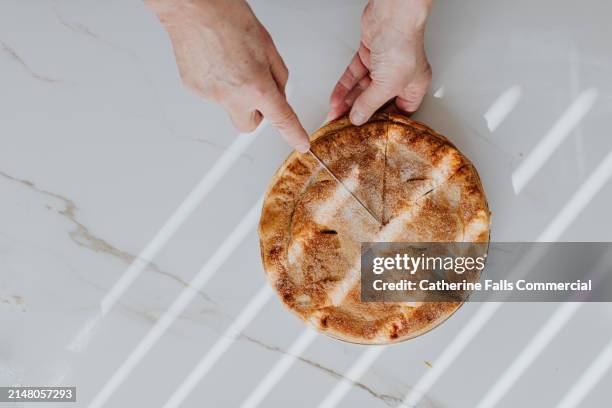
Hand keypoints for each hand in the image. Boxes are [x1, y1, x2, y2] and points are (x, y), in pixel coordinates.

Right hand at [146, 0, 309, 151]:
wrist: (193, 8)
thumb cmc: (228, 18)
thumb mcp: (267, 46)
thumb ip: (278, 76)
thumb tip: (279, 93)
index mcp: (256, 86)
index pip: (281, 120)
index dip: (293, 134)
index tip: (300, 143)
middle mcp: (231, 96)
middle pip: (249, 125)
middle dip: (256, 113)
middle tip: (255, 91)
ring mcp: (210, 95)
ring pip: (229, 106)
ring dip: (234, 92)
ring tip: (230, 61)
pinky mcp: (194, 89)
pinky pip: (212, 93)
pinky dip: (217, 82)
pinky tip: (216, 60)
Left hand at [327, 0, 432, 124]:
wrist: (391, 16)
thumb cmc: (402, 45)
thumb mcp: (386, 86)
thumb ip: (369, 104)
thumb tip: (358, 118)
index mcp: (414, 85)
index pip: (400, 111)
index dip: (385, 122)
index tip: (371, 134)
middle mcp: (400, 75)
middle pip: (376, 100)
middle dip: (359, 113)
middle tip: (346, 127)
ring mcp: (383, 65)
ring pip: (362, 88)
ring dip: (347, 101)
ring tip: (334, 116)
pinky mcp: (368, 54)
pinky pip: (354, 75)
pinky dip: (344, 87)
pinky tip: (335, 100)